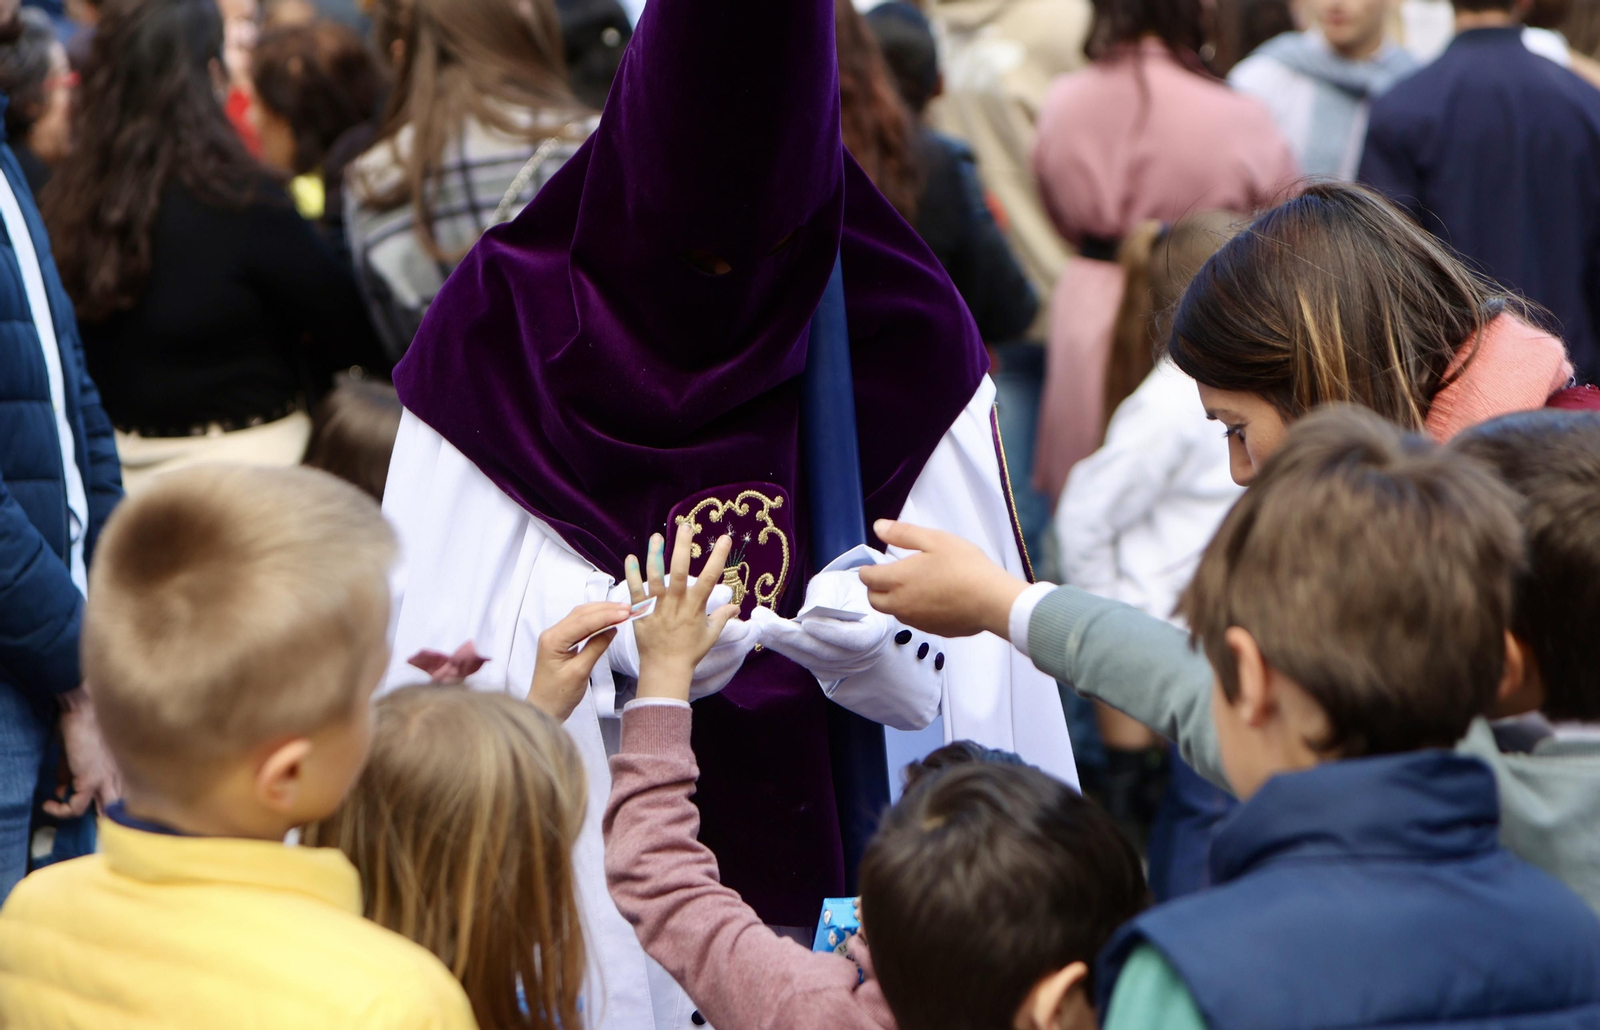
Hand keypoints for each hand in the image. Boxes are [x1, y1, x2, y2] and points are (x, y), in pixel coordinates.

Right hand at [43, 687, 120, 818]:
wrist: (85, 709)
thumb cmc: (87, 725)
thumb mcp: (85, 753)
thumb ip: (76, 772)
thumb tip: (63, 788)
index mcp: (127, 770)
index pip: (132, 797)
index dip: (118, 807)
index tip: (102, 808)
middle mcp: (122, 777)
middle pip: (124, 809)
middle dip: (107, 817)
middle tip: (88, 814)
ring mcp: (107, 779)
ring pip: (106, 812)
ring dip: (88, 816)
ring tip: (67, 809)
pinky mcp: (90, 779)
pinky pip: (76, 807)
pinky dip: (61, 810)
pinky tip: (50, 804)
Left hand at [528, 601, 631, 719]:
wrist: (544, 709)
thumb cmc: (558, 695)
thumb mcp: (580, 672)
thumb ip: (596, 647)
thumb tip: (612, 629)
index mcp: (553, 640)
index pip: (583, 621)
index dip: (606, 615)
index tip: (625, 612)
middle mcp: (552, 633)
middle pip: (581, 614)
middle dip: (606, 609)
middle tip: (628, 608)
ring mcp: (555, 636)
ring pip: (581, 616)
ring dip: (602, 612)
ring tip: (622, 610)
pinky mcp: (561, 641)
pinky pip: (580, 625)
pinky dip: (596, 620)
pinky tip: (608, 619)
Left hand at [626, 522, 739, 700]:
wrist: (665, 669)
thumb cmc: (690, 652)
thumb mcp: (711, 635)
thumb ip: (723, 617)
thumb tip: (736, 606)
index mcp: (695, 607)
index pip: (709, 578)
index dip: (718, 557)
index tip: (725, 539)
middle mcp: (676, 604)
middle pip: (679, 571)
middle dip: (682, 547)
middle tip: (685, 526)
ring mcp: (657, 607)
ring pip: (654, 577)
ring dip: (655, 555)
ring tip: (656, 536)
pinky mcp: (640, 613)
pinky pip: (634, 592)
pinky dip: (631, 575)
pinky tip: (630, 557)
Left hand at [750, 566, 892, 680]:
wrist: (852, 603)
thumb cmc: (846, 589)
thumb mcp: (838, 583)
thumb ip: (825, 597)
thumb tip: (804, 617)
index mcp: (875, 630)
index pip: (855, 638)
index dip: (831, 632)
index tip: (806, 621)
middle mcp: (863, 656)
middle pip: (826, 652)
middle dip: (792, 637)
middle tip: (763, 622)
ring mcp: (845, 667)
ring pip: (811, 660)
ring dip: (781, 643)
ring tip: (758, 625)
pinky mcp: (827, 670)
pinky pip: (805, 661)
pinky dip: (784, 648)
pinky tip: (766, 635)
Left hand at [858, 520, 1027, 638]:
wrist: (992, 601)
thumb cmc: (965, 566)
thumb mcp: (935, 540)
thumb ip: (903, 534)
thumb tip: (878, 527)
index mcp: (898, 579)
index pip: (867, 579)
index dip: (867, 570)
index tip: (873, 564)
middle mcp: (901, 604)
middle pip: (874, 601)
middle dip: (874, 588)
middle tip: (887, 576)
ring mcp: (916, 620)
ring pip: (893, 612)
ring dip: (893, 600)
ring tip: (911, 586)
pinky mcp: (932, 630)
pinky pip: (914, 621)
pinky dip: (914, 610)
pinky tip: (931, 599)